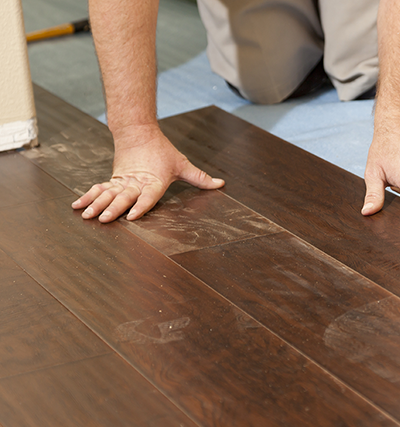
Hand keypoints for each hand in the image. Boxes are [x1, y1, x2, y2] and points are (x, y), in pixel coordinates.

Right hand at [72, 127, 223, 222]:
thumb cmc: (162, 151)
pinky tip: (77, 206)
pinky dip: (88, 197)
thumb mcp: (182, 164)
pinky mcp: (114, 179)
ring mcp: (122, 181)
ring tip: (86, 215)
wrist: (138, 131)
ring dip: (96, 204)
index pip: (147, 196)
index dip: (141, 206)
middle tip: (104, 219)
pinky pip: (99, 189)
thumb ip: (200, 178)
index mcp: (153, 181)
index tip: (132, 216)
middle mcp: (135, 183)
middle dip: (113, 208)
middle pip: (123, 197)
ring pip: (107, 194)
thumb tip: (220, 184)